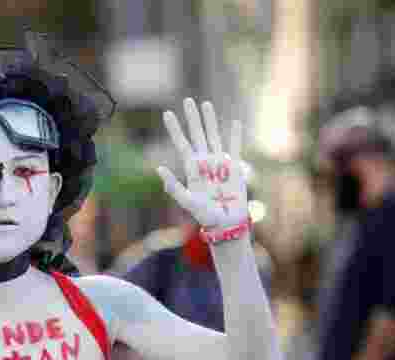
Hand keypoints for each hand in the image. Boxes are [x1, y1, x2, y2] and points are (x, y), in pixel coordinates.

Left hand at [157, 98, 248, 229]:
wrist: (226, 224)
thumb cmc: (206, 215)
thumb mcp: (187, 201)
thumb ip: (173, 186)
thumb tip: (159, 168)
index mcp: (192, 169)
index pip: (182, 143)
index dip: (174, 128)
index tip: (166, 113)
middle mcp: (205, 162)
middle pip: (197, 134)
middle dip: (192, 118)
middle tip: (187, 100)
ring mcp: (220, 164)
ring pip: (214, 136)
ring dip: (210, 120)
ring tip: (206, 104)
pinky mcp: (235, 168)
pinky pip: (235, 148)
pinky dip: (235, 135)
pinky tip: (234, 122)